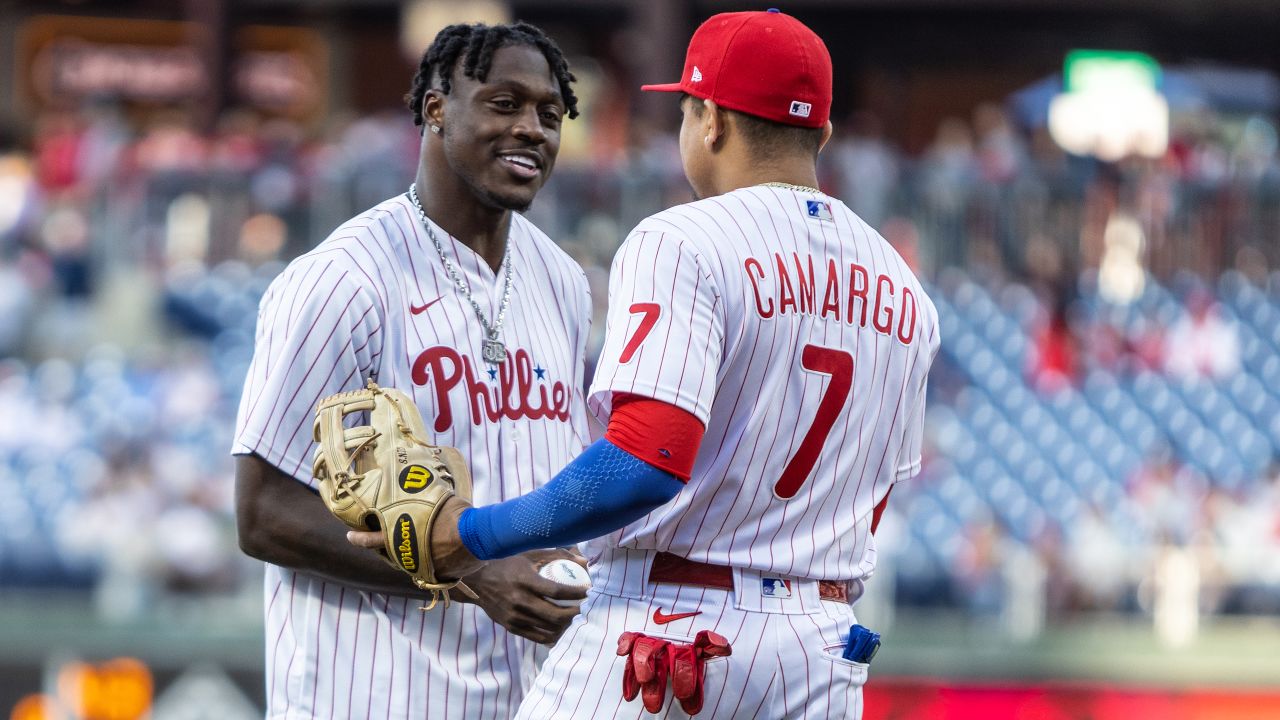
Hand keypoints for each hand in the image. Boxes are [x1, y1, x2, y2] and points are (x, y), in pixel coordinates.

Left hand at [345, 496, 483, 580]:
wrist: (479, 536)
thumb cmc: (458, 515)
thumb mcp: (438, 501)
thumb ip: (425, 503)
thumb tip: (421, 491)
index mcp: (403, 536)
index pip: (373, 540)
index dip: (360, 538)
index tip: (350, 536)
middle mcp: (408, 555)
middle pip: (389, 554)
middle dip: (382, 548)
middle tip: (375, 541)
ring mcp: (422, 567)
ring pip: (406, 563)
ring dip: (404, 554)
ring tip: (407, 544)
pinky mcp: (437, 576)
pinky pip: (426, 570)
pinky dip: (427, 562)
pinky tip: (435, 553)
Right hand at [463, 549, 588, 644]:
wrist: (478, 582)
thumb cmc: (508, 564)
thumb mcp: (529, 554)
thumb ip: (556, 556)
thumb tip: (583, 561)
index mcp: (525, 581)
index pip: (557, 591)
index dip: (576, 593)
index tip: (588, 592)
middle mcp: (519, 600)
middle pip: (555, 614)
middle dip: (575, 614)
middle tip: (585, 609)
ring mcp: (514, 617)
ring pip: (548, 628)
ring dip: (565, 625)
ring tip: (575, 618)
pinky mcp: (511, 627)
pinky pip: (537, 637)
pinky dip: (552, 635)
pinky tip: (561, 629)